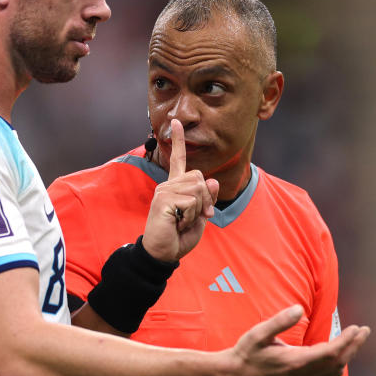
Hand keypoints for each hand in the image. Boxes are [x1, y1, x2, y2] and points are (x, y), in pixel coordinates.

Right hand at [141, 119, 218, 260]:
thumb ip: (207, 198)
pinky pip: (192, 202)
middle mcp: (168, 185)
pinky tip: (177, 223)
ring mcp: (164, 191)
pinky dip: (191, 217)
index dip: (179, 141)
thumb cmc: (179, 236)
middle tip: (191, 217)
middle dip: (204, 200)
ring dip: (198, 211)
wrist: (163, 253)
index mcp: (175, 186)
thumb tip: (211, 180)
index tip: (176, 121)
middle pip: (200, 178)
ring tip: (182, 221)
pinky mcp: (163, 200)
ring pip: (198, 189)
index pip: (178, 159)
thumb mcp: (200, 216)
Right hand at [224, 305, 370, 375]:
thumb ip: (280, 321)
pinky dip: (336, 368)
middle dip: (353, 346)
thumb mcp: (259, 332)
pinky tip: (338, 359)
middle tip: (365, 331)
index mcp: (295, 361)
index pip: (331, 352)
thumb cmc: (247, 351)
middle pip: (337, 362)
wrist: (237, 375)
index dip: (347, 341)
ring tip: (353, 341)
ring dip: (346, 356)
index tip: (356, 328)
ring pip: (333, 373)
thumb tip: (298, 308)